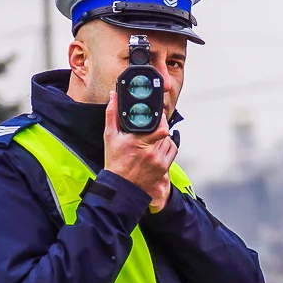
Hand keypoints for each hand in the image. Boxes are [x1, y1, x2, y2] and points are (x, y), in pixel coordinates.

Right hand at [104, 91, 176, 210]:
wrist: (120, 186)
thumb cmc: (115, 162)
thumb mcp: (110, 136)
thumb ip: (112, 114)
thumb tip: (113, 96)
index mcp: (138, 142)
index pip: (161, 127)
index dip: (161, 119)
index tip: (156, 116)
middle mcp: (151, 152)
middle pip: (166, 132)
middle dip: (160, 126)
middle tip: (153, 125)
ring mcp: (159, 161)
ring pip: (170, 140)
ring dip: (164, 136)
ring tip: (153, 137)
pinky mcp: (164, 168)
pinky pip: (172, 151)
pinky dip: (168, 146)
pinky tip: (158, 146)